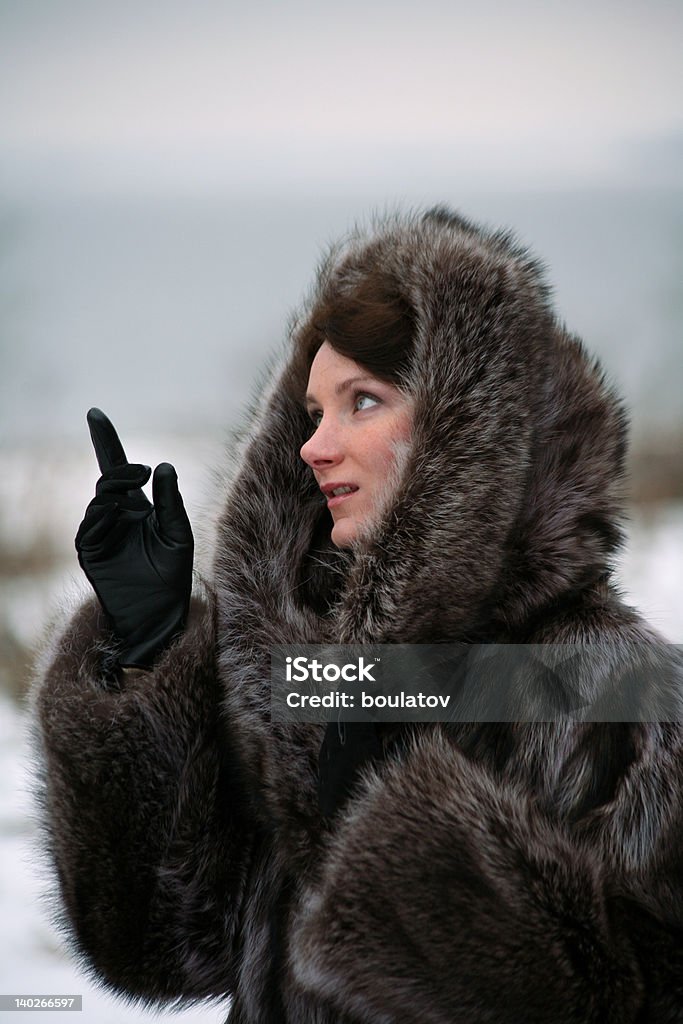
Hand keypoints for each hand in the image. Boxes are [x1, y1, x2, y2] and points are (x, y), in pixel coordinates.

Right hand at [75, 408, 193, 668]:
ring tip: (132, 498)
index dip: (106, 441)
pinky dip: (103, 515)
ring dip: (115, 492)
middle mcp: (116, 517)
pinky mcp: (91, 551)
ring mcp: (101, 534)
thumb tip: (162, 465)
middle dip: (122, 472)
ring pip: (99, 500)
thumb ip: (170, 501)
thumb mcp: (178, 534)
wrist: (159, 614)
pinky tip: (118, 514)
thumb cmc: (173, 577)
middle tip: (141, 473)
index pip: (118, 469)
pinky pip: (91, 525)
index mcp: (138, 509)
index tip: (95, 413)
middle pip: (108, 481)